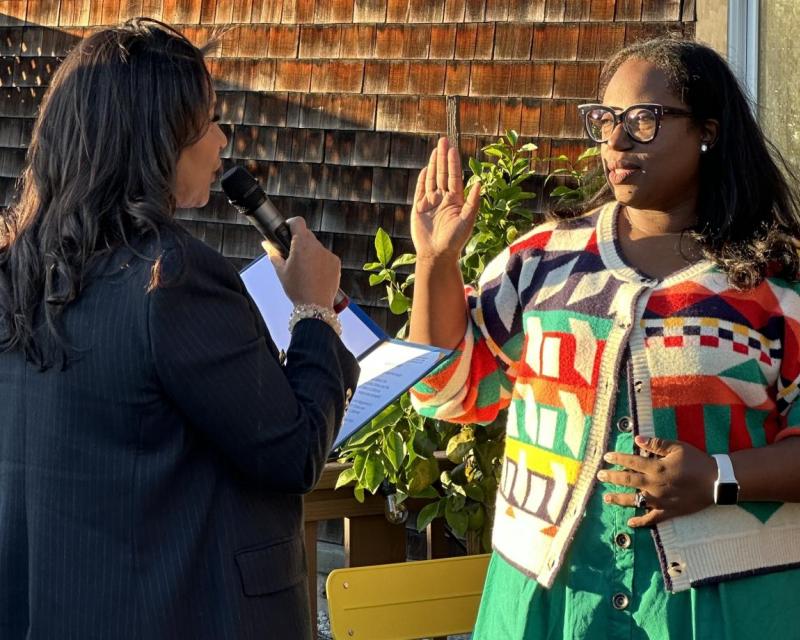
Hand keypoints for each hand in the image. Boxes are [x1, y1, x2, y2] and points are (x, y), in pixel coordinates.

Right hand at [265, 217, 340, 307]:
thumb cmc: (297, 289)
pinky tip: (315, 274)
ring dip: (310, 253)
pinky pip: (326, 256)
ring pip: (317, 247)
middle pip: (307, 235)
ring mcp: (328, 254)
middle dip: (300, 242)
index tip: (287, 230)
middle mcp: (317, 246)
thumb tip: (266, 244)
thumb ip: (273, 254)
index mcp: (302, 244)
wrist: (315, 305)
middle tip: (293, 256)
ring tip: (304, 270)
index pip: (298, 222)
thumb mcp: (281, 271)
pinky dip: (320, 261)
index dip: (291, 224)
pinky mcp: (336, 262)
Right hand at [410, 137, 480, 262]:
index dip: (453, 161)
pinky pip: (420, 190)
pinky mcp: (419, 208)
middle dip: (443, 157)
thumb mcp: (467, 220)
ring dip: (434, 164)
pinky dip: (423, 179)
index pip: (454, 176)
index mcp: (456, 200)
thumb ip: (473, 201)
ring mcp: (431, 202)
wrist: (437, 254)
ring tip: (436, 150)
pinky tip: (426, 169)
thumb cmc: (455, 240)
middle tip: (443, 140)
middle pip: (443, 173)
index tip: (452, 147)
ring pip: (432, 179)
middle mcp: (444, 199)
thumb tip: (480, 182)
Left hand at [597, 436, 716, 527]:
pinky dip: (640, 522)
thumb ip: (656, 444)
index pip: (631, 462)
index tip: (606, 457)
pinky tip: (630, 522)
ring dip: (619, 499)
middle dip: (612, 477)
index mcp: (656, 467)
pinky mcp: (668, 512)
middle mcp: (654, 485)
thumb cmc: (697, 461)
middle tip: (600, 476)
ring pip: (634, 501)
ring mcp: (660, 500)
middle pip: (628, 481)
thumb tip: (637, 439)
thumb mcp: (677, 447)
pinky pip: (651, 519)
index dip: (617, 458)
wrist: (717, 482)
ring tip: (606, 498)